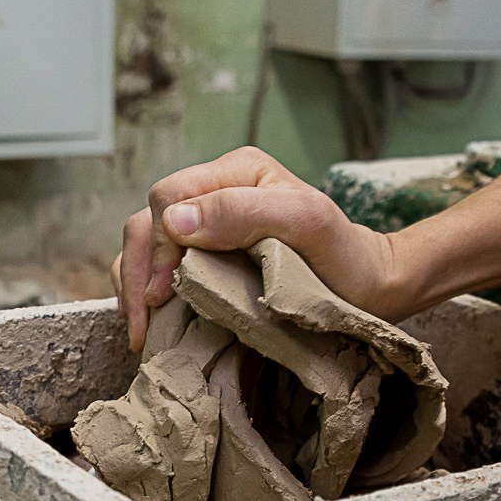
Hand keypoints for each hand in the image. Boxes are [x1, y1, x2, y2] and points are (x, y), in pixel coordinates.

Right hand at [111, 147, 407, 350]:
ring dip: (134, 284)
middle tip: (143, 323)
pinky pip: (159, 268)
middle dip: (137, 271)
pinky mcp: (207, 257)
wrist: (367, 288)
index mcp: (235, 171)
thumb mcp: (304, 223)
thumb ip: (242, 211)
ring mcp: (208, 226)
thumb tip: (173, 220)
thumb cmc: (344, 255)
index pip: (169, 197)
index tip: (163, 293)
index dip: (157, 245)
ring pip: (143, 244)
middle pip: (147, 221)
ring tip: (142, 329)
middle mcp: (215, 192)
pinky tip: (153, 322)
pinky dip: (147, 293)